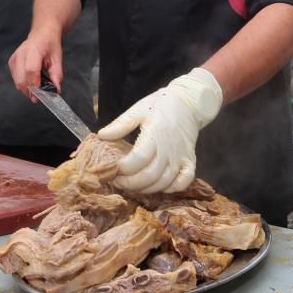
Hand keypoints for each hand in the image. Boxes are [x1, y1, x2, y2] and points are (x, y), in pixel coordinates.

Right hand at [8, 30, 62, 101]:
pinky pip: (16, 79)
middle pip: (21, 79)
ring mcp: (14, 58)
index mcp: (34, 49)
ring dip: (27, 89)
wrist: (42, 34)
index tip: (41, 96)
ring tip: (38, 87)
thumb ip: (56, 75)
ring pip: (18, 81)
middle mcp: (21, 53)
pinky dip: (24, 84)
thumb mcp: (57, 59)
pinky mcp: (11, 63)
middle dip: (31, 92)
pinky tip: (32, 81)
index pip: (31, 70)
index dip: (35, 85)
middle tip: (40, 98)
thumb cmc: (50, 45)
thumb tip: (56, 90)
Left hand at [98, 68, 222, 193]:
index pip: (138, 159)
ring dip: (146, 189)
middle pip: (150, 176)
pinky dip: (170, 189)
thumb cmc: (160, 105)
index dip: (123, 169)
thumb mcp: (138, 110)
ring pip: (164, 183)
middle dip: (130, 183)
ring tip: (132, 185)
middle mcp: (169, 150)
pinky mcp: (190, 162)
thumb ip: (120, 125)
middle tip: (118, 181)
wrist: (187, 103)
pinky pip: (183, 183)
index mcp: (155, 134)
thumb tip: (101, 136)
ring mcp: (181, 158)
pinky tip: (158, 186)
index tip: (112, 169)